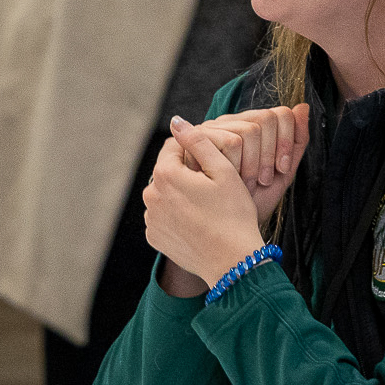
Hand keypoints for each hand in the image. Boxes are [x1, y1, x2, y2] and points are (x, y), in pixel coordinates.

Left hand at [144, 117, 267, 298]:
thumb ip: (198, 142)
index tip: (212, 164)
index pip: (174, 148)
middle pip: (168, 172)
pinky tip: (198, 224)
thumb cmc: (233, 215)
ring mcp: (151, 218)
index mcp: (165, 174)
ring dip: (180, 195)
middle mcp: (151, 195)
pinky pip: (164, 217)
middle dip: (186, 174)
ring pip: (166, 195)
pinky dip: (177, 217)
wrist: (233, 263)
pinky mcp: (154, 237)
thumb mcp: (224, 172)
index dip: (194, 151)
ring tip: (207, 208)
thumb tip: (177, 122)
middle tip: (213, 189)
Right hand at [180, 104, 309, 223]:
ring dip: (253, 163)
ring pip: (250, 130)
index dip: (287, 140)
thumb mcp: (281, 174)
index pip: (280, 113)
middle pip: (266, 118)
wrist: (228, 223)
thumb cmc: (253, 199)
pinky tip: (231, 179)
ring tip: (246, 182)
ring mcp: (215, 127)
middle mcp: (234, 122)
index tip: (282, 168)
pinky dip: (238, 165)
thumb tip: (303, 106)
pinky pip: (231, 142)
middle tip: (262, 179)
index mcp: (254, 126)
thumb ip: (295, 142)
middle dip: (270, 154)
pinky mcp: (198, 138)